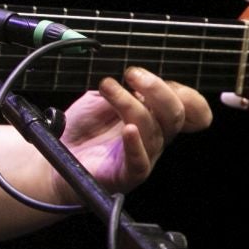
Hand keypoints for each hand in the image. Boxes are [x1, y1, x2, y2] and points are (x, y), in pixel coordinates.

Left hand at [59, 67, 212, 193]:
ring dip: (129, 104)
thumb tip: (137, 79)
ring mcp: (144, 155)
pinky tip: (128, 130)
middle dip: (157, 89)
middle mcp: (155, 135)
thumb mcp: (103, 97)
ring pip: (151, 130)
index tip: (140, 74)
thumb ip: (123, 89)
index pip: (188, 105)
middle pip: (175, 115)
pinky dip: (135, 145)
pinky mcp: (127, 174)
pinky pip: (140, 162)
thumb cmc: (84, 125)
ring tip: (107, 87)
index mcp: (156, 115)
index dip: (178, 89)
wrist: (59, 151)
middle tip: (131, 74)